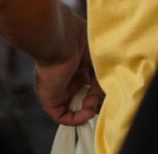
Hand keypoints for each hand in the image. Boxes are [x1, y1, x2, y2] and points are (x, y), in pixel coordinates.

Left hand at [33, 9, 103, 124]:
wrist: (59, 40)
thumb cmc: (80, 42)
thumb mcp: (100, 62)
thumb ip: (104, 80)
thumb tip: (107, 95)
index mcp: (77, 66)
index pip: (89, 86)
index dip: (99, 92)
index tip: (108, 92)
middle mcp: (66, 78)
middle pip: (82, 98)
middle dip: (95, 102)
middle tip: (100, 99)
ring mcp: (57, 88)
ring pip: (74, 109)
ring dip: (87, 110)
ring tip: (93, 103)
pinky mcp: (49, 98)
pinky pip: (62, 116)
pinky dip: (77, 119)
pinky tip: (87, 111)